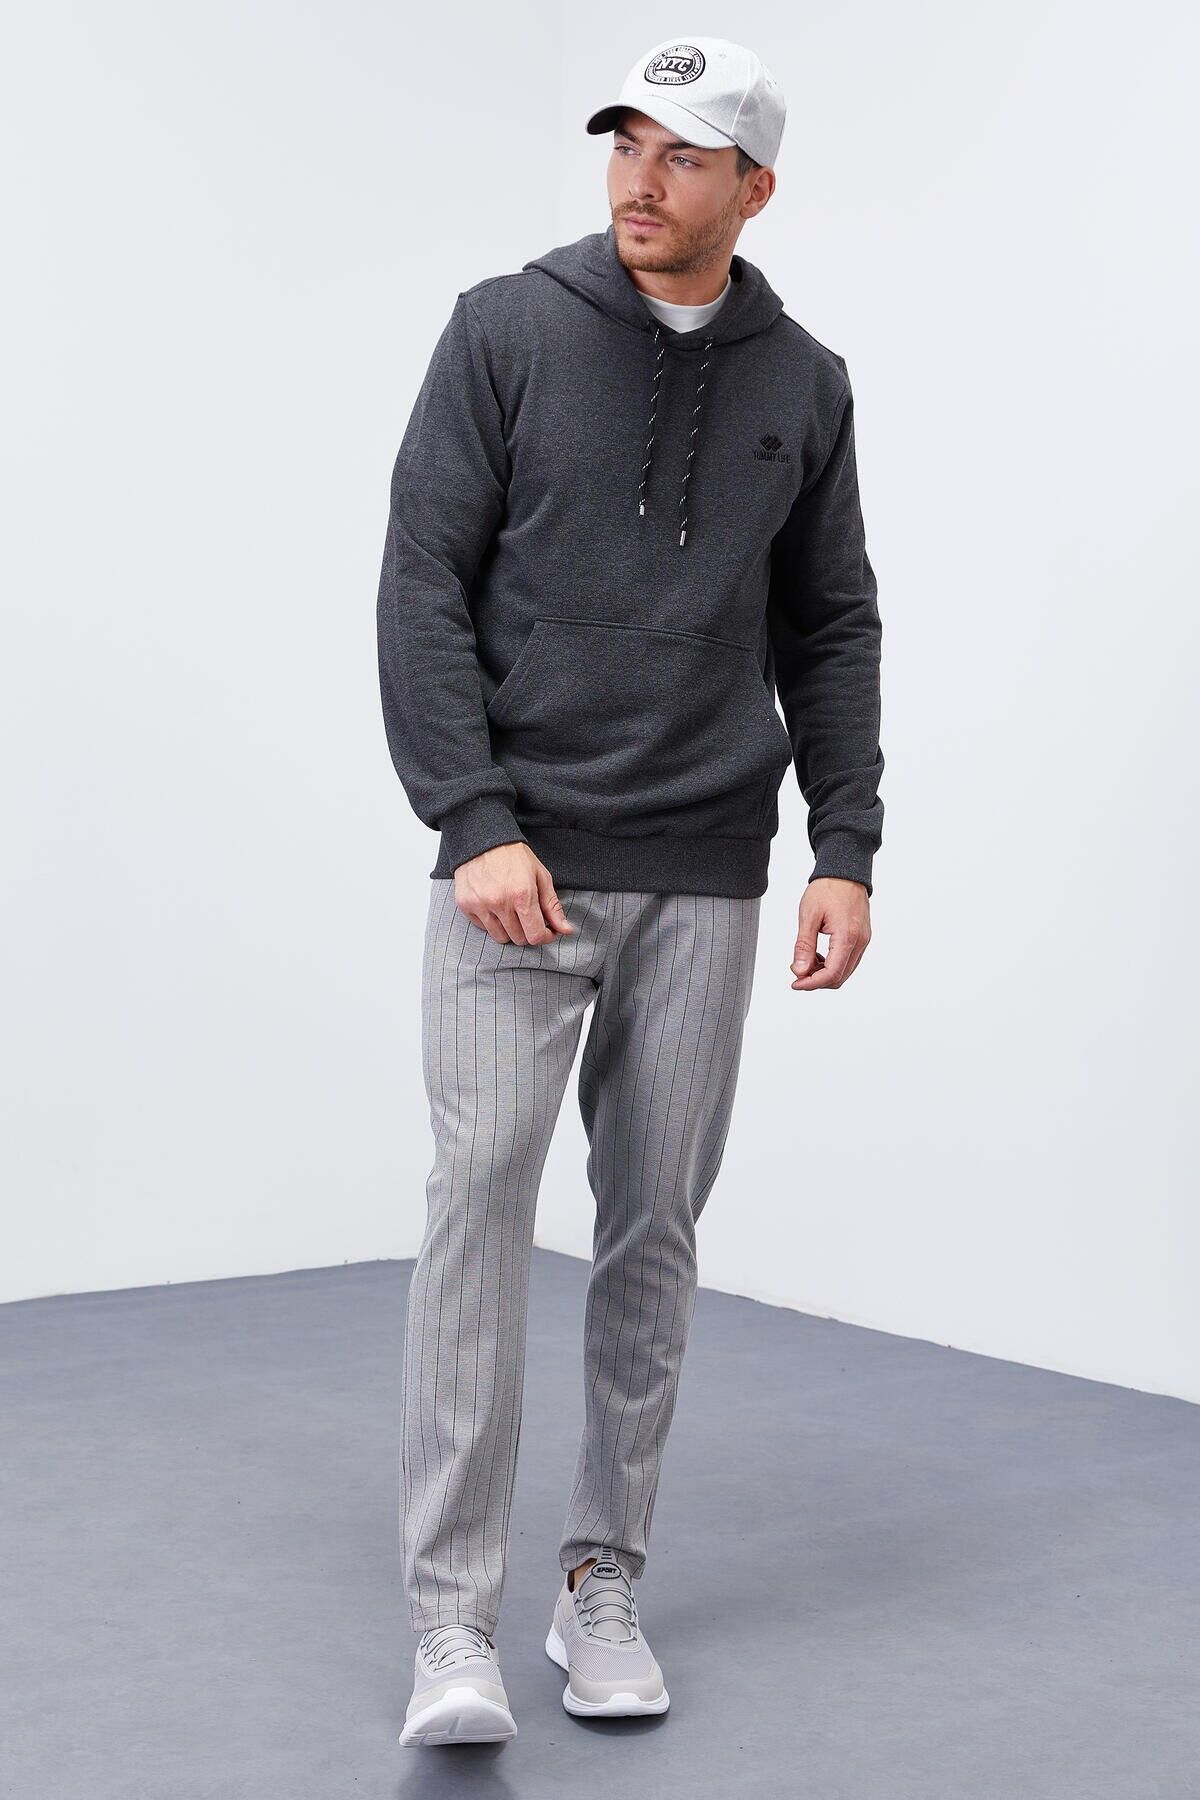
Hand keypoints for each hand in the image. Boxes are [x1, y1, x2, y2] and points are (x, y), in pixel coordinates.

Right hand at [454, 841, 574, 944]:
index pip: (535, 935)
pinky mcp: (465, 905)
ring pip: (500, 937)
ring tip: (511, 912)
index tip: (547, 931)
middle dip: (528, 932)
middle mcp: (499, 903)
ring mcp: (480, 905)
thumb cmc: (514, 856)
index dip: (546, 936)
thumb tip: (566, 930)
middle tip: (529, 917)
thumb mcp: (540, 876)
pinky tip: (495, 907)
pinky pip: (483, 928)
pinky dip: (492, 923)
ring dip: (510, 930)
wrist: (483, 839)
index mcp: (522, 895)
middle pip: (519, 938)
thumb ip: (553, 906)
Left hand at [790, 877, 870, 989]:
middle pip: (840, 977)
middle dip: (817, 980)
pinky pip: (849, 960)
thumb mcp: (808, 916)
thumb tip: (799, 971)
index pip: (832, 974)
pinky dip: (833, 964)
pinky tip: (818, 956)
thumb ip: (804, 946)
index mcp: (847, 936)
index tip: (796, 983)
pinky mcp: (862, 937)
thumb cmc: (828, 888)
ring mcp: (863, 940)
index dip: (812, 983)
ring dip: (824, 973)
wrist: (845, 871)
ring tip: (806, 961)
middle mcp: (860, 941)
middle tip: (797, 971)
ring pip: (845, 971)